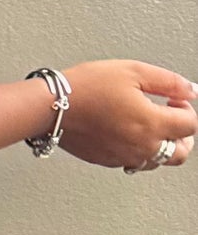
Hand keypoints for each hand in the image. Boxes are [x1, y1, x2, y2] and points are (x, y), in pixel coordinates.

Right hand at [54, 61, 196, 168]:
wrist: (51, 107)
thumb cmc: (87, 87)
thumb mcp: (133, 71)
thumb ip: (169, 81)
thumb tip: (191, 89)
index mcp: (151, 123)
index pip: (190, 125)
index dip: (186, 108)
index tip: (175, 98)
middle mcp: (141, 146)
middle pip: (180, 153)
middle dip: (183, 137)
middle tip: (172, 119)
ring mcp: (124, 157)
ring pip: (157, 162)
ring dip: (161, 146)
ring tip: (149, 127)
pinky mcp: (107, 161)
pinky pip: (133, 163)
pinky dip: (138, 151)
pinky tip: (128, 134)